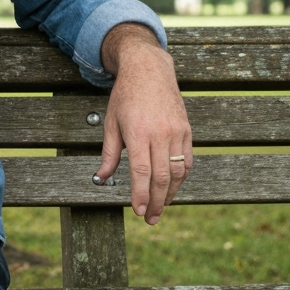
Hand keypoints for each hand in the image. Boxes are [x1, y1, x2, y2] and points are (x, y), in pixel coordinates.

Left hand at [96, 23, 192, 224]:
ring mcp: (176, 133)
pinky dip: (181, 178)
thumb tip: (102, 178)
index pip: (140, 171)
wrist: (149, 70)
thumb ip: (108, 152)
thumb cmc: (125, 96)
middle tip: (150, 219)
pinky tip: (173, 188)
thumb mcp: (111, 122)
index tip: (138, 212)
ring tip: (160, 208)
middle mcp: (160, 134)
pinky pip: (187, 161)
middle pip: (161, 177)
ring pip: (177, 172)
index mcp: (137, 132)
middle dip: (155, 202)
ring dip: (170, 194)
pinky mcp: (186, 131)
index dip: (140, 195)